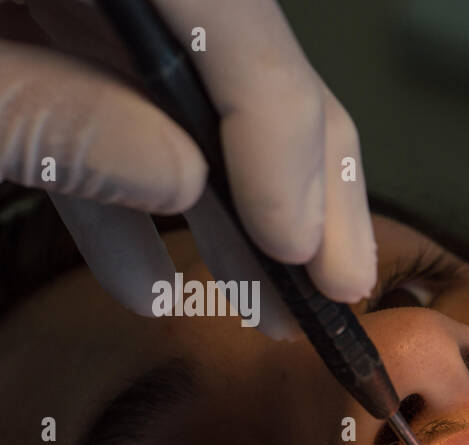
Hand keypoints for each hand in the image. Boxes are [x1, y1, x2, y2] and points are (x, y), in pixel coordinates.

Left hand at [0, 0, 375, 329]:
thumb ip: (52, 120)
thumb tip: (186, 180)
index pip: (234, 22)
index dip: (282, 134)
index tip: (299, 251)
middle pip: (251, 60)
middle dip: (305, 179)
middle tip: (338, 285)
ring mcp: (81, 10)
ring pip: (204, 101)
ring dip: (238, 214)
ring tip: (273, 307)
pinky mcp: (47, 40)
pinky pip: (109, 120)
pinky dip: (131, 206)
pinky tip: (152, 282)